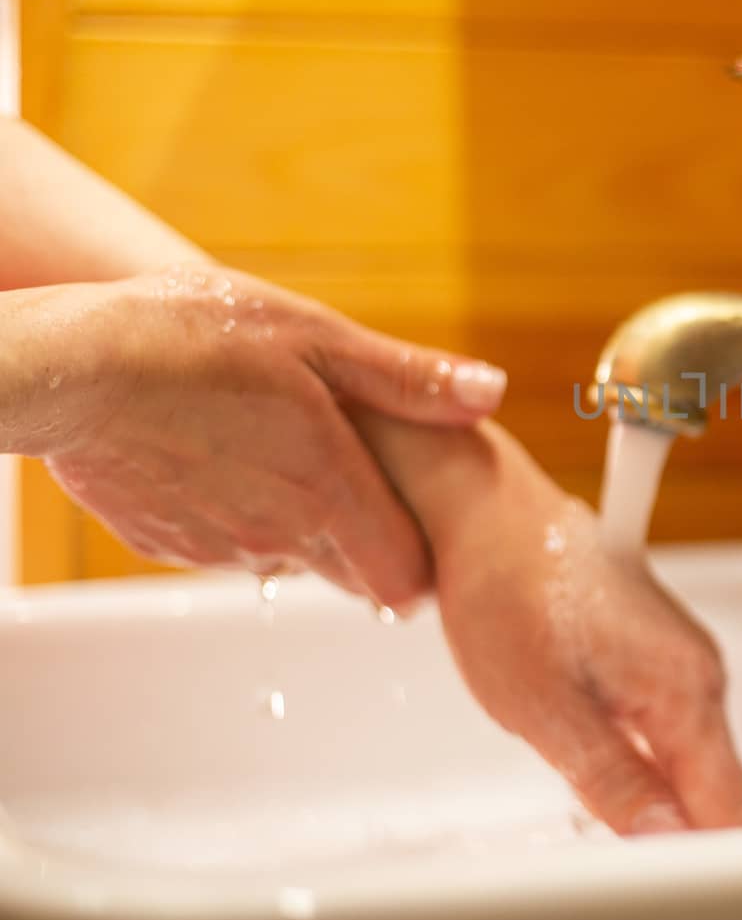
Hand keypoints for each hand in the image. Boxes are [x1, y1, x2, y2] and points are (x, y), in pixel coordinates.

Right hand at [10, 264, 506, 605]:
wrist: (72, 366)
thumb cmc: (198, 339)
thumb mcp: (320, 340)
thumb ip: (409, 380)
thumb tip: (492, 392)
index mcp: (331, 492)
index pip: (403, 579)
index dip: (421, 561)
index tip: (423, 523)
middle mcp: (279, 536)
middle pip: (350, 573)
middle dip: (367, 538)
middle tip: (361, 475)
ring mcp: (217, 545)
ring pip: (285, 555)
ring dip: (298, 519)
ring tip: (285, 447)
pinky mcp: (164, 540)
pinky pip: (222, 541)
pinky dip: (235, 511)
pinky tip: (222, 452)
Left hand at [352, 415, 741, 834]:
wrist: (487, 516)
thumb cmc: (508, 588)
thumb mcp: (547, 709)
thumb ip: (616, 783)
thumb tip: (665, 839)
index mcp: (687, 685)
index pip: (729, 804)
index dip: (703, 854)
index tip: (666, 879)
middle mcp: (699, 669)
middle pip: (716, 785)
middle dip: (680, 833)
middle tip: (622, 859)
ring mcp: (681, 656)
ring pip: (691, 759)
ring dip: (658, 798)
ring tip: (607, 821)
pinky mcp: (656, 651)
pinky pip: (668, 728)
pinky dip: (643, 761)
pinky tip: (600, 771)